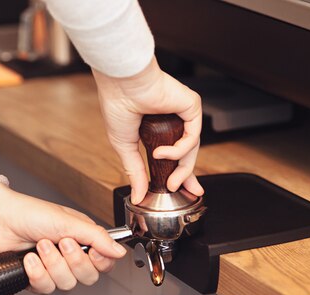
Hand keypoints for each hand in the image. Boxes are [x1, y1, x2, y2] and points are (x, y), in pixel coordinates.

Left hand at [0, 174, 126, 292]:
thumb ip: (97, 238)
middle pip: (88, 277)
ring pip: (66, 284)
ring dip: (52, 264)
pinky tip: (29, 259)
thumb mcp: (68, 222)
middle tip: (62, 243)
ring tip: (40, 246)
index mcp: (83, 239)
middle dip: (73, 262)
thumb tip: (119, 251)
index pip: (105, 263)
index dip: (101, 261)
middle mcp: (70, 255)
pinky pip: (45, 288)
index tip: (92, 250)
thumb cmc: (29, 212)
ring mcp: (52, 268)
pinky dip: (36, 273)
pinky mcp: (35, 278)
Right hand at [92, 57, 204, 203]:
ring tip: (169, 181)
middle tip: (182, 191)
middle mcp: (173, 120)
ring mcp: (183, 113)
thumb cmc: (118, 105)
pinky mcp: (191, 106)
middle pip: (187, 153)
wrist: (121, 83)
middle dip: (187, 175)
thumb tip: (138, 196)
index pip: (174, 155)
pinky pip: (192, 136)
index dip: (177, 174)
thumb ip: (135, 172)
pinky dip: (178, 150)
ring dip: (182, 169)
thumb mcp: (125, 147)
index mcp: (158, 128)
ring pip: (192, 148)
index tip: (177, 190)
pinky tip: (161, 152)